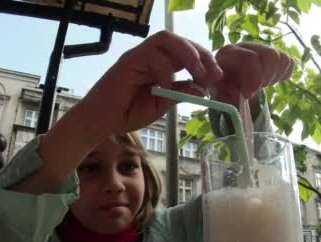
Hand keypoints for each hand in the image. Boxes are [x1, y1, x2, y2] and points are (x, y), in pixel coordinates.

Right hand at [76, 31, 222, 134]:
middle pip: (178, 39)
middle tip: (213, 72)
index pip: (186, 51)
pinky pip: (150, 56)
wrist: (102, 122)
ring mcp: (138, 56)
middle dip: (200, 53)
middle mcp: (150, 55)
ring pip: (165, 39)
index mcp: (160, 64)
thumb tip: (203, 88)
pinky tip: (166, 87)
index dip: (204, 60)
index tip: (218, 76)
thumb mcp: (162, 104)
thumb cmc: (128, 113)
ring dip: (187, 54)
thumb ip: (180, 93)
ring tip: (198, 73)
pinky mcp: (127, 62)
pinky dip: (164, 70)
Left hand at [210, 42, 293, 106]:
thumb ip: (226, 93)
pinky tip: (270, 79)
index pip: (250, 57)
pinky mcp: (273, 52)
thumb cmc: (224, 87)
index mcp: (229, 52)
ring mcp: (260, 48)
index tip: (248, 95)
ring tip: (261, 84)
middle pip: (270, 55)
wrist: (231, 82)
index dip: (254, 77)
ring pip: (280, 58)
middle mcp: (246, 45)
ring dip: (273, 76)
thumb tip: (237, 94)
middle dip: (265, 77)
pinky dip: (283, 74)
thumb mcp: (221, 93)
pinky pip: (288, 61)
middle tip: (255, 89)